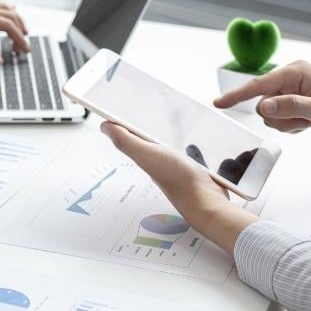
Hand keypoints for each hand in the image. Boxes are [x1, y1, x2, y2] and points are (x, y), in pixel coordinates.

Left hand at [0, 2, 28, 51]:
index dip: (18, 37)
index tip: (24, 50)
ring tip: (21, 37)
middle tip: (24, 48)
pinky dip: (7, 15)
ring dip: (16, 22)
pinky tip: (10, 21)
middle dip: (21, 30)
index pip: (6, 24)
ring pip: (5, 10)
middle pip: (10, 15)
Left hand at [100, 122, 257, 254]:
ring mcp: (179, 169)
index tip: (126, 107)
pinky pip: (194, 157)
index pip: (133, 138)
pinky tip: (197, 144)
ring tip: (172, 127)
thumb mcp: (147, 154)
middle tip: (148, 113)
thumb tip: (103, 126)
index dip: (128, 124)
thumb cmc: (177, 179)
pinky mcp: (197, 172)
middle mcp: (160, 164)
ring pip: (173, 150)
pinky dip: (194, 149)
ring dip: (171, 139)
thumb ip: (126, 141)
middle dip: (149, 128)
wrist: (207, 202)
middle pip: (151, 143)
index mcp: (146, 157)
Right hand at [215, 61, 310, 134]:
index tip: (218, 103)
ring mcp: (286, 90)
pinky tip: (305, 121)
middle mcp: (287, 78)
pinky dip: (289, 124)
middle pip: (262, 104)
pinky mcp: (287, 100)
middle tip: (303, 120)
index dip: (237, 95)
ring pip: (267, 114)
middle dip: (280, 117)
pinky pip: (275, 118)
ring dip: (286, 123)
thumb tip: (262, 106)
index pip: (258, 84)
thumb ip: (291, 106)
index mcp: (295, 72)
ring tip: (307, 121)